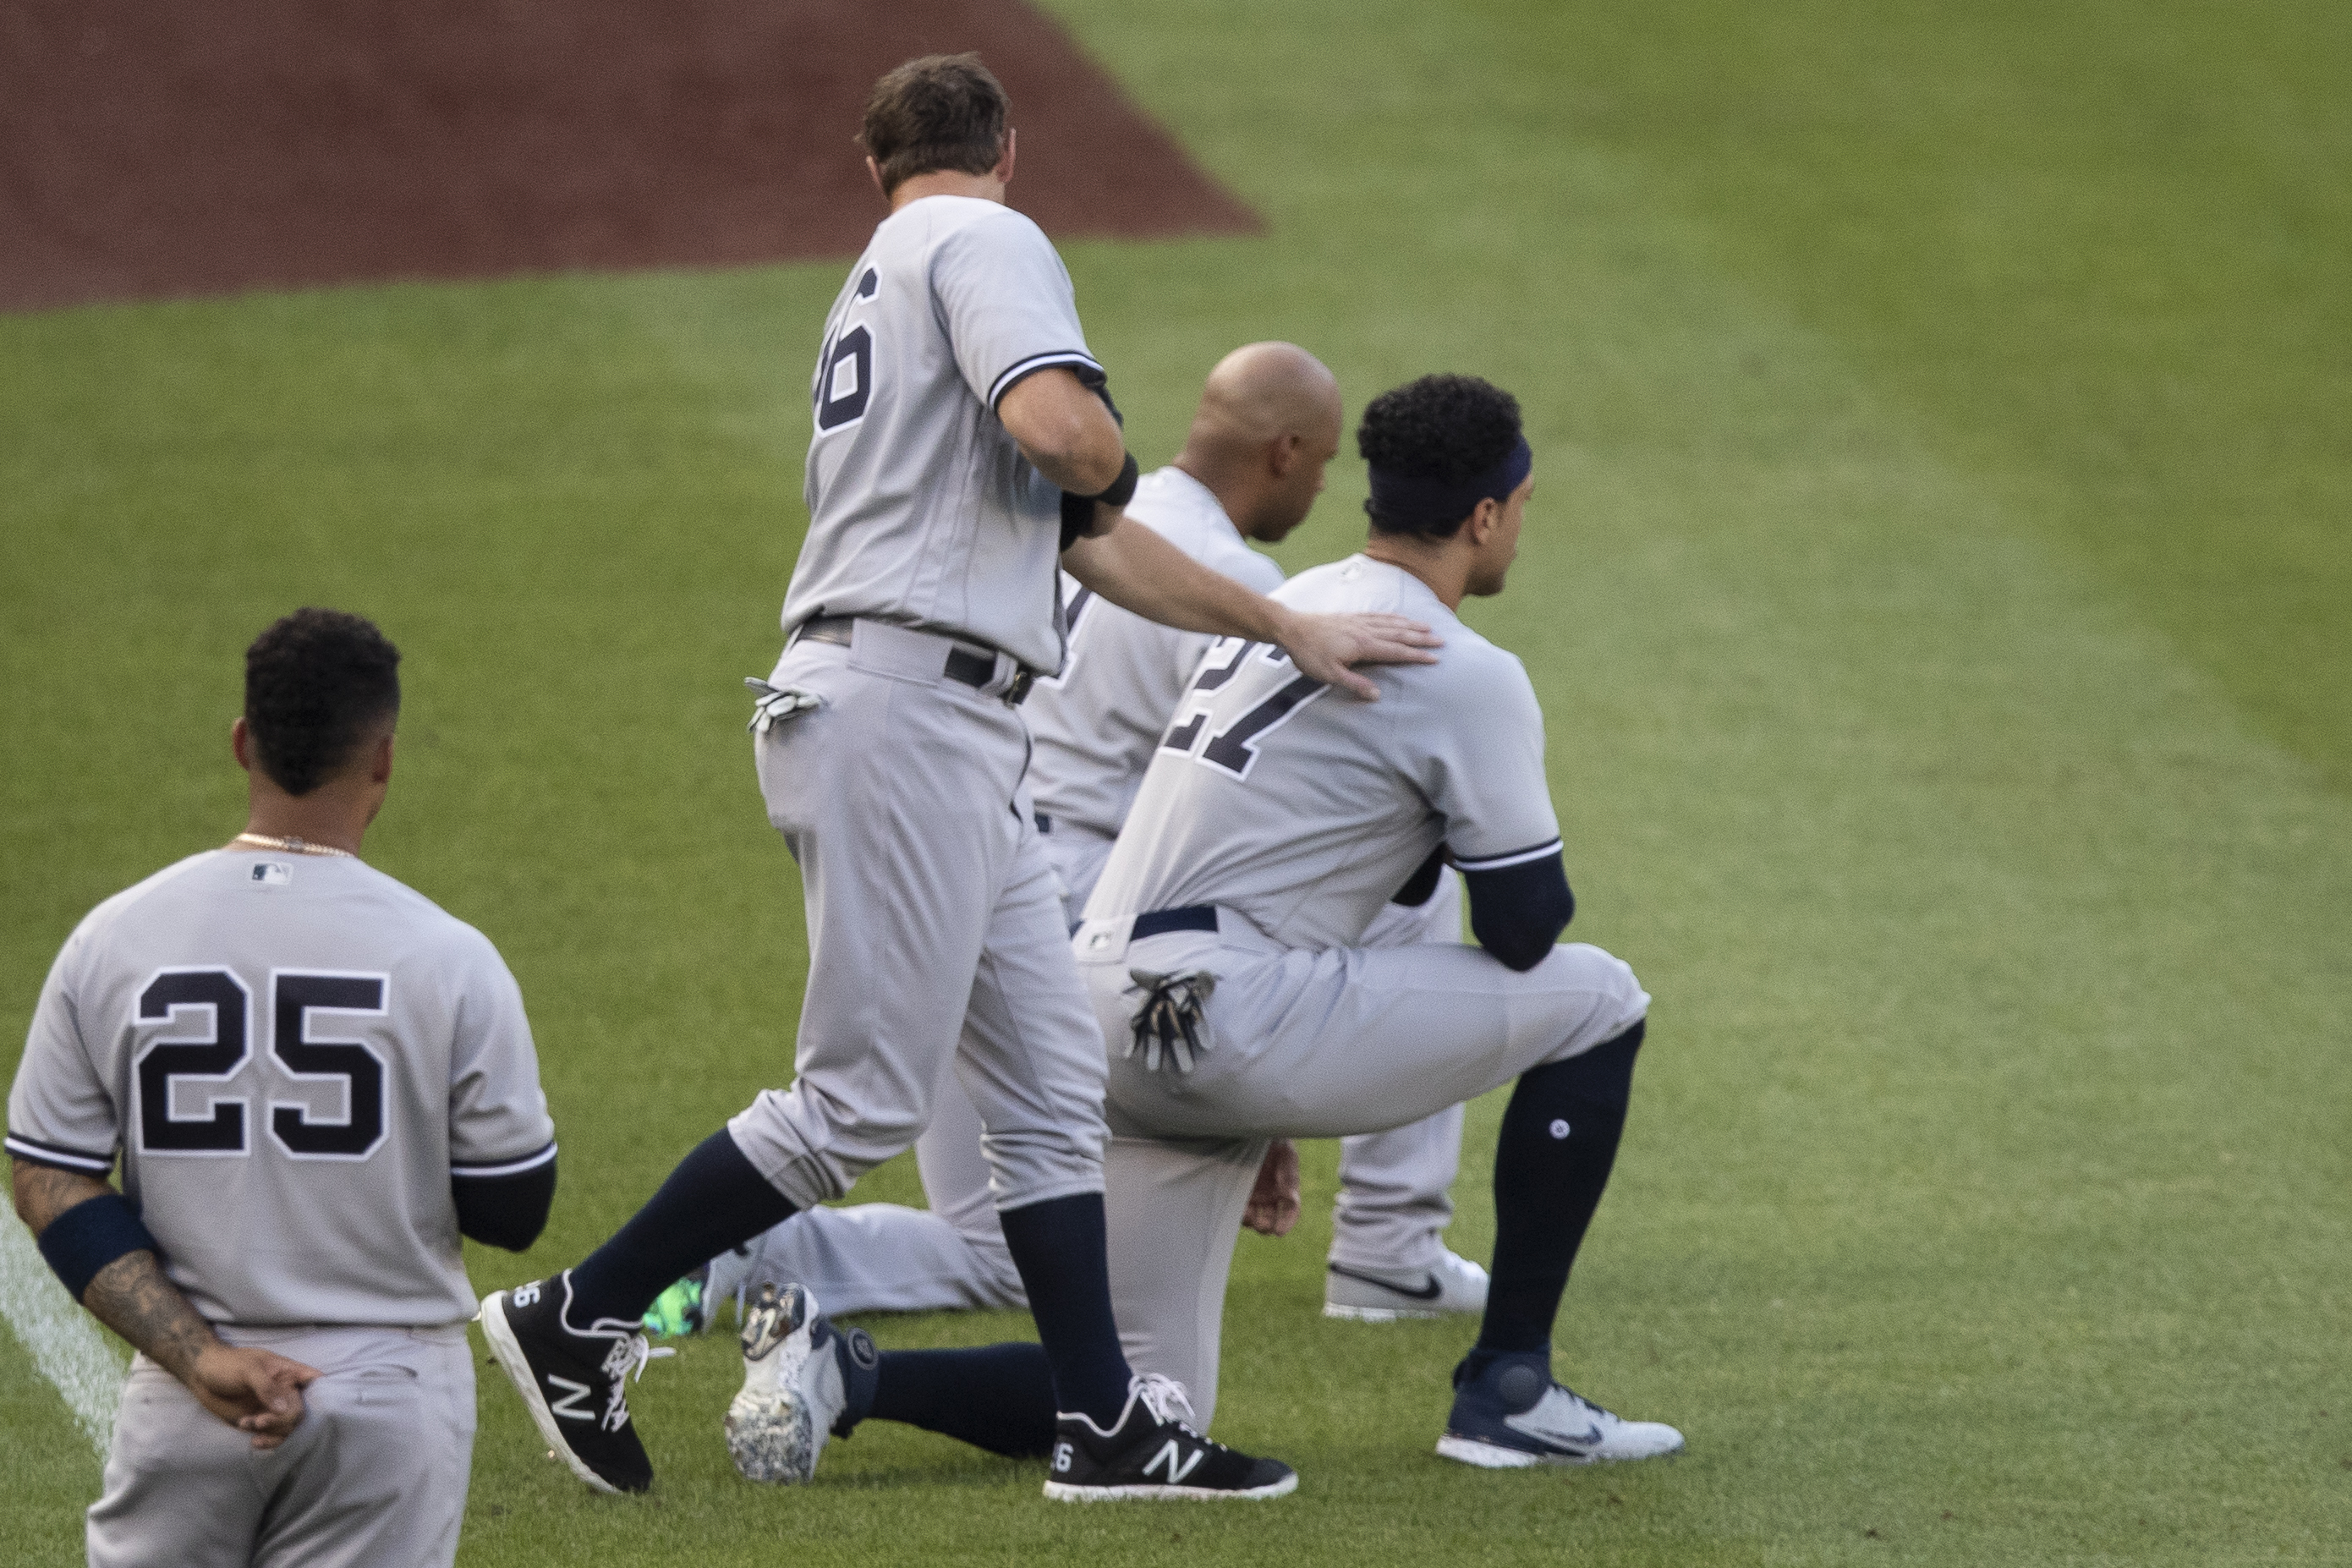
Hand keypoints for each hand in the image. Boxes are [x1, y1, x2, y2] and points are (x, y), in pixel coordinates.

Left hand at [185, 1344, 318, 1449]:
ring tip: (251, 1427)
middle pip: (301, 1411)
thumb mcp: (248, 1370)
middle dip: (283, 1420)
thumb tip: (283, 1409)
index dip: (324, 1392)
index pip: (315, 1380)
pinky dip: (267, 1441)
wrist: (201, 1376)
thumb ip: (266, 1388)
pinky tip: (252, 1440)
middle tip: (261, 1421)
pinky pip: (272, 1435)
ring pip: (288, 1427)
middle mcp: (284, 1392)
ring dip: (273, 1432)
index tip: (318, 1407)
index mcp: (288, 1373)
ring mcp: (272, 1408)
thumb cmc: (227, 1365)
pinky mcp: (259, 1421)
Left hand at [1241, 1140, 1301, 1236]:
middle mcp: (1271, 1195)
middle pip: (1271, 1220)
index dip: (1286, 1223)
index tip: (1279, 1232)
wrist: (1253, 1127)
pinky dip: (1240, 1213)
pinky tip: (1239, 1209)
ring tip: (1248, 1215)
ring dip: (1252, 1221)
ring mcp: (1254, 1194)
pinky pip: (1239, 1208)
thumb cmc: (1274, 1139)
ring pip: (1254, 1218)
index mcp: (1286, 1187)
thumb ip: (1289, 1174)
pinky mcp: (1238, 1190)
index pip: (1290, 1211)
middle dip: (1267, 1226)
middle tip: (1262, 1225)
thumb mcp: (1285, 1152)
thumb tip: (1291, 1197)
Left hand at [1273, 611, 1439, 699]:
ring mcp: (1360, 622)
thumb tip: (1377, 695)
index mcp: (1363, 645)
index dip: (1416, 655)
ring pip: (1392, 623)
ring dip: (1412, 625)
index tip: (1434, 657)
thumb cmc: (1309, 654)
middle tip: (1441, 640)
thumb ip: (1354, 684)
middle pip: (1400, 634)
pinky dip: (1394, 617)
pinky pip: (1379, 616)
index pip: (1396, 651)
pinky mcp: (1352, 617)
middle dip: (1422, 638)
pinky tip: (1400, 618)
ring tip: (1429, 627)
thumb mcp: (1329, 675)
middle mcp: (1365, 631)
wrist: (1292, 628)